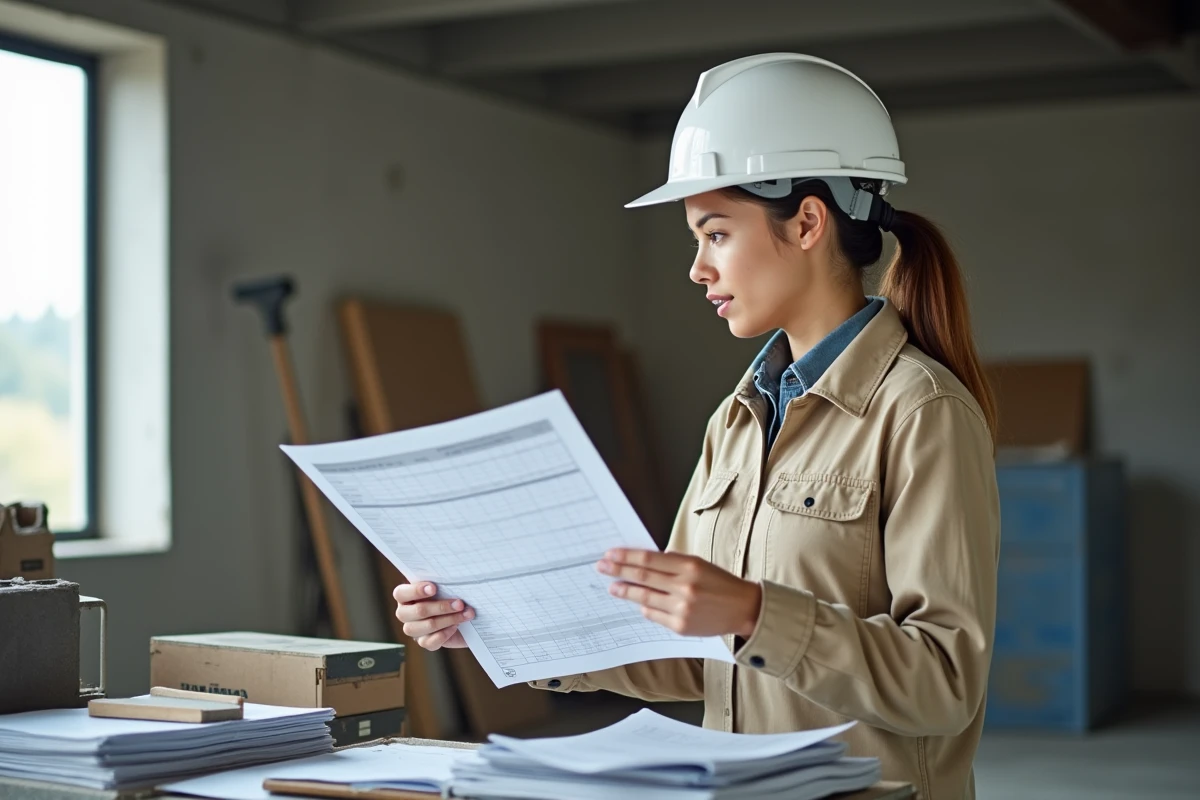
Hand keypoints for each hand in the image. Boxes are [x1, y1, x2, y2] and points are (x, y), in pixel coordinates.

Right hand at [392, 582, 473, 650]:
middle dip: (442, 607)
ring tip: (465, 614)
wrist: (462, 615)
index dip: (416, 591)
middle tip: (460, 603)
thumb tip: (449, 578)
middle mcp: (405, 613)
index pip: (401, 594)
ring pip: (427, 626)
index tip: (434, 588)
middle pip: (418, 611)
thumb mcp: (444, 586)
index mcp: (405, 596)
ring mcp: (413, 629)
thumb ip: (440, 582)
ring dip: (449, 619)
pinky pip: (430, 641)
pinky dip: (445, 633)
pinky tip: (456, 627)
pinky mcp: (423, 642)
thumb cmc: (449, 595)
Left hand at [597, 549, 761, 637]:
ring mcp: (682, 608)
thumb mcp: (699, 564)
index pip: (649, 559)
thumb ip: (672, 563)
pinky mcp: (681, 626)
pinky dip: (645, 607)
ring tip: (613, 587)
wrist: (743, 609)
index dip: (626, 556)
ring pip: (644, 597)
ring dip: (626, 591)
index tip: (610, 554)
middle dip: (618, 571)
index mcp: (689, 566)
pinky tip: (638, 603)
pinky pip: (654, 615)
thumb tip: (641, 562)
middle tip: (602, 567)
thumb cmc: (719, 583)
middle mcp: (684, 586)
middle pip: (643, 576)